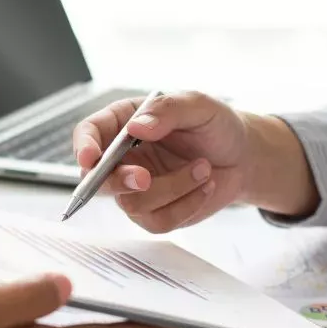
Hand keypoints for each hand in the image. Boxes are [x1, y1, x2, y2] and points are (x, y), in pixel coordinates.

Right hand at [72, 91, 318, 232]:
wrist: (243, 157)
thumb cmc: (216, 126)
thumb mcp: (198, 106)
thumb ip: (167, 110)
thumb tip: (137, 127)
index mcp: (125, 123)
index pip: (89, 133)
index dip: (83, 146)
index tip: (90, 158)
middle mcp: (124, 157)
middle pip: (98, 178)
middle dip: (119, 181)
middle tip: (145, 178)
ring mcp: (137, 188)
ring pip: (132, 203)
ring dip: (172, 189)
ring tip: (203, 168)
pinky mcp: (156, 212)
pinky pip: (158, 221)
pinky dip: (186, 205)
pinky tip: (203, 187)